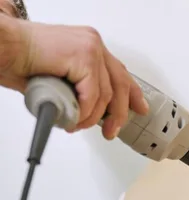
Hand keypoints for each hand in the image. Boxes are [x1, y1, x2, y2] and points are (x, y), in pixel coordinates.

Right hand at [0, 15, 148, 138]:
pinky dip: (84, 111)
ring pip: (106, 94)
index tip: (139, 109)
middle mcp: (93, 43)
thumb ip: (78, 87)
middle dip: (118, 113)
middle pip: (119, 84)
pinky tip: (74, 118)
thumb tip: (90, 109)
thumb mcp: (59, 77)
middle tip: (111, 131)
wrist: (2, 47)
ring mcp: (91, 48)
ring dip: (92, 117)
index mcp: (89, 45)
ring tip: (77, 125)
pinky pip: (93, 95)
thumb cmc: (20, 60)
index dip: (131, 94)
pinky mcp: (83, 56)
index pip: (119, 72)